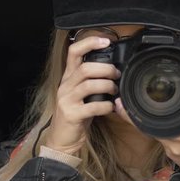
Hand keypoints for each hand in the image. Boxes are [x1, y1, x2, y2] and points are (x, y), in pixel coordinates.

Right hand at [42, 36, 121, 154]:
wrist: (62, 139)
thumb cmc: (76, 115)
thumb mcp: (81, 94)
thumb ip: (91, 81)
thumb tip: (113, 70)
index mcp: (68, 78)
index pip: (73, 51)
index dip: (89, 43)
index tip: (106, 40)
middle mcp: (65, 86)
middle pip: (85, 67)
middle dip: (106, 69)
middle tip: (117, 75)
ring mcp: (66, 100)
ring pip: (89, 84)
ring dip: (107, 86)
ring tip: (114, 91)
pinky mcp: (71, 115)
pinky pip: (92, 106)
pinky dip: (106, 106)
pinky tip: (110, 108)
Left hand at [114, 98, 179, 170]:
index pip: (149, 120)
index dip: (132, 114)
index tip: (119, 105)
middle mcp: (172, 141)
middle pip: (147, 127)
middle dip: (135, 117)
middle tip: (123, 107)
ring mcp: (171, 151)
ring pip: (155, 135)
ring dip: (153, 126)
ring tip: (156, 120)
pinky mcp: (172, 158)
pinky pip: (164, 143)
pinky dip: (165, 136)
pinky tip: (173, 133)